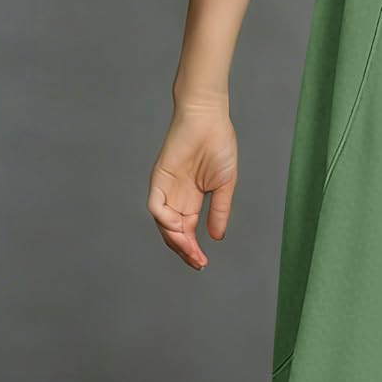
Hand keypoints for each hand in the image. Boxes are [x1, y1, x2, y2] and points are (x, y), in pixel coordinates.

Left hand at [147, 102, 237, 269]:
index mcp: (191, 199)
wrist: (209, 118)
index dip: (193, 249)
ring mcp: (166, 188)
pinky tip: (178, 228)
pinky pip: (156, 206)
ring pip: (163, 224)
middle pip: (174, 232)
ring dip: (175, 240)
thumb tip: (216, 237)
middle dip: (184, 250)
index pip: (188, 231)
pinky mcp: (159, 178)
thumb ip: (220, 211)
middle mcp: (176, 197)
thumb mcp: (224, 185)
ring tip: (189, 251)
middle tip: (197, 263)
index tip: (203, 263)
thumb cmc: (219, 144)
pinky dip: (164, 220)